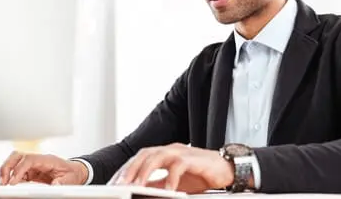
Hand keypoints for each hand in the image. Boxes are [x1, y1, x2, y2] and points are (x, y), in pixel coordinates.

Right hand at [0, 151, 88, 185]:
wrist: (76, 172)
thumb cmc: (72, 173)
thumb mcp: (69, 180)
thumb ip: (61, 183)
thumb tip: (55, 187)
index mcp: (48, 159)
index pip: (29, 159)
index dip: (19, 169)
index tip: (13, 181)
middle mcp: (39, 160)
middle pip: (18, 156)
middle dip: (7, 166)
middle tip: (3, 181)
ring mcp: (34, 165)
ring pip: (15, 162)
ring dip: (7, 171)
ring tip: (4, 183)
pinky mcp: (31, 172)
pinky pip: (17, 172)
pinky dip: (11, 177)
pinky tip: (10, 185)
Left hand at [107, 143, 233, 193]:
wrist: (227, 170)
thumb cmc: (201, 175)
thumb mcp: (174, 183)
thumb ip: (158, 184)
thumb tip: (139, 191)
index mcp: (164, 154)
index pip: (140, 158)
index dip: (126, 169)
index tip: (114, 183)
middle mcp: (171, 150)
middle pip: (145, 154)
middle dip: (131, 169)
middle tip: (120, 184)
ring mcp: (182, 152)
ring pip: (158, 156)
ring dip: (145, 171)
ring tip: (136, 185)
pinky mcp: (194, 159)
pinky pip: (179, 166)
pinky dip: (171, 177)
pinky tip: (166, 189)